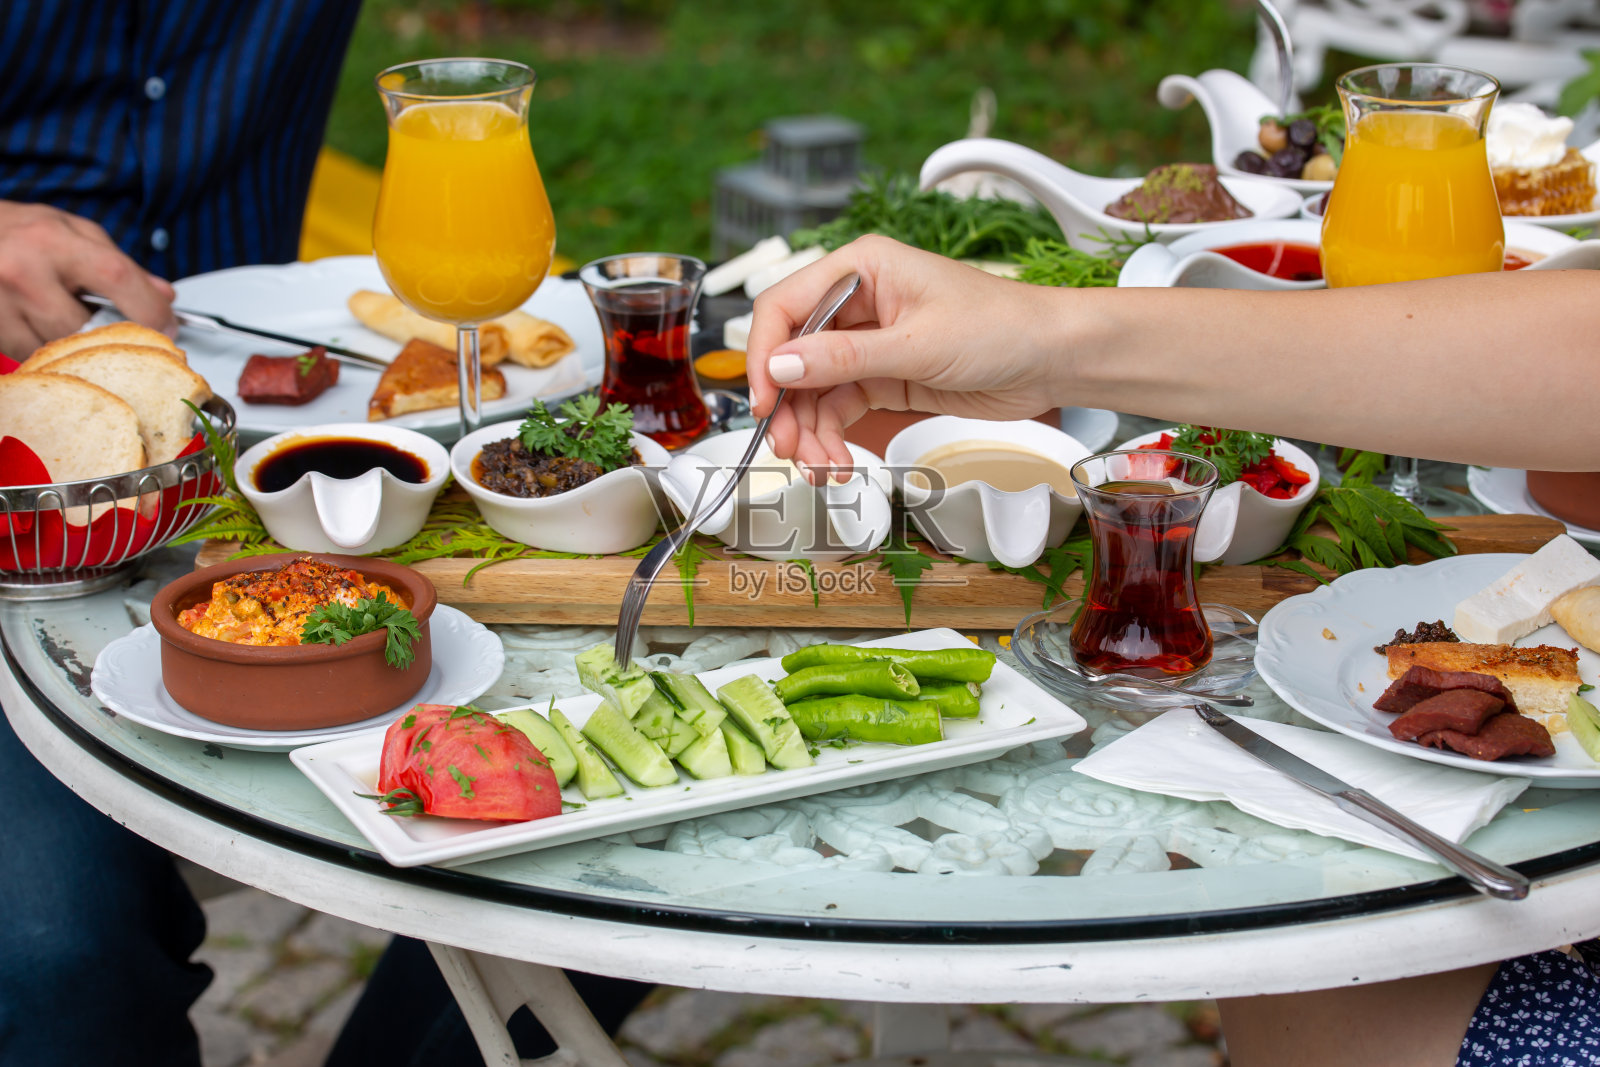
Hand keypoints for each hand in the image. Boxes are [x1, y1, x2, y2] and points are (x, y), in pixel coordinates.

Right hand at [0, 201, 175, 357]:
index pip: (117, 278)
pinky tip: (46, 329)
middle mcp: (23, 272)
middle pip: (88, 328)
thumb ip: (120, 263)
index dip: (151, 309)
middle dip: (111, 334)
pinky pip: (33, 359)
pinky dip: (51, 353)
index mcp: (52, 241)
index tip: (168, 326)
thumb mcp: (75, 232)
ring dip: (79, 347)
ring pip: (61, 352)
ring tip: (72, 321)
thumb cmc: (23, 233)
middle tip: (118, 328)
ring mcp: (1, 305)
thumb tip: (163, 297)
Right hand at [747, 235, 1067, 473]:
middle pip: (791, 354)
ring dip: (810, 432)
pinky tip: (838, 462)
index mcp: (860, 268)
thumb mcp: (918, 344)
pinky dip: (832, 438)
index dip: (763, 355)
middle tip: (790, 448)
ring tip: (823, 468)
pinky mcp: (883, 377)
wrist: (1051, 359)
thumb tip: (780, 367)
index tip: (763, 401)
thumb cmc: (1001, 327)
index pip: (783, 306)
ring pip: (812, 390)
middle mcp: (857, 301)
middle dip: (787, 406)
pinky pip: (839, 408)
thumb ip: (844, 358)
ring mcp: (868, 342)